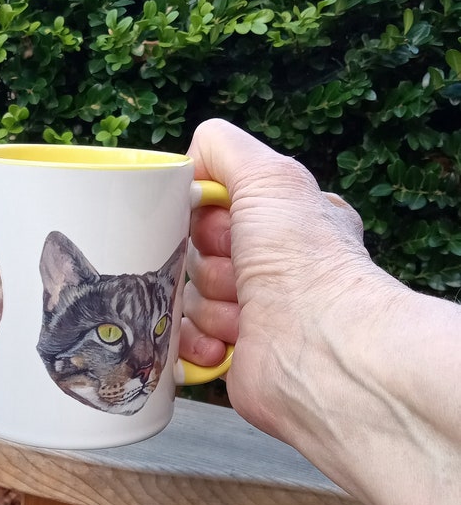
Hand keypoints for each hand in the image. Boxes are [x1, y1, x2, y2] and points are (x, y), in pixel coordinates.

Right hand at [180, 119, 383, 439]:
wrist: (319, 348)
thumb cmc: (306, 263)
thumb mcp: (270, 177)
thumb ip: (223, 149)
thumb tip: (191, 159)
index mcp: (285, 224)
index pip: (216, 209)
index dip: (208, 216)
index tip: (222, 224)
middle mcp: (273, 268)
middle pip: (195, 253)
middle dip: (207, 261)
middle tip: (238, 270)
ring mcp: (252, 315)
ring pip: (188, 297)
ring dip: (208, 304)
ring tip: (243, 312)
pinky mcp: (233, 355)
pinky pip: (186, 342)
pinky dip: (197, 343)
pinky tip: (224, 343)